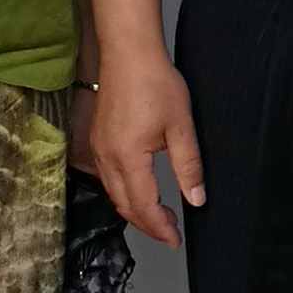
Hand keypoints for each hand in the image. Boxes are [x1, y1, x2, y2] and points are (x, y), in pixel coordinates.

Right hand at [86, 51, 204, 249]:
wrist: (128, 53)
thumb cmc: (156, 84)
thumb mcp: (181, 127)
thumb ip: (188, 167)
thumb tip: (196, 199)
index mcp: (129, 158)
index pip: (144, 206)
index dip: (160, 227)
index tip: (175, 239)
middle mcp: (107, 158)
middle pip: (124, 205)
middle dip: (147, 224)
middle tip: (169, 233)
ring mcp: (98, 149)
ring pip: (113, 194)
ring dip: (134, 210)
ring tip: (157, 217)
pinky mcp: (97, 140)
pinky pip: (107, 178)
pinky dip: (124, 193)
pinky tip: (138, 192)